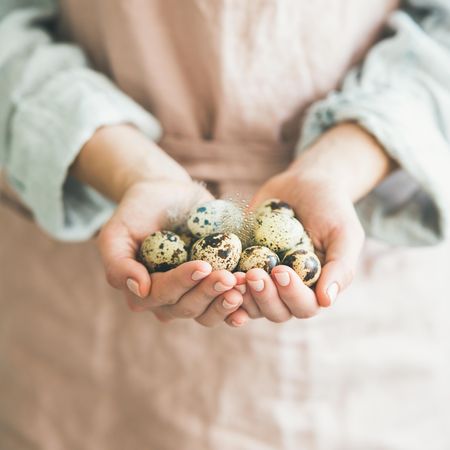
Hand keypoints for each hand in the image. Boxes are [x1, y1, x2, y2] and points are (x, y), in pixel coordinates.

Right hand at [71, 125, 244, 326]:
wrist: (165, 194)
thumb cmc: (137, 212)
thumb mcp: (116, 232)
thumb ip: (118, 263)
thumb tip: (139, 290)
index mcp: (143, 291)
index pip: (162, 295)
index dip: (182, 283)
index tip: (202, 266)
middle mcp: (168, 299)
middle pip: (188, 308)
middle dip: (208, 293)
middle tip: (229, 278)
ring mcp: (193, 294)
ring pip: (208, 312)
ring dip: (226, 302)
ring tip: (244, 284)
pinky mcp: (213, 285)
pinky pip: (226, 303)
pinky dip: (240, 303)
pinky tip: (251, 295)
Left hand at [225, 123, 394, 324]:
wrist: (305, 184)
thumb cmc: (330, 209)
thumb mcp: (344, 233)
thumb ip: (341, 268)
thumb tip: (326, 302)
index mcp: (315, 289)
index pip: (304, 306)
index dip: (291, 295)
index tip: (281, 271)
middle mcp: (288, 291)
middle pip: (275, 311)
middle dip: (264, 296)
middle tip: (254, 274)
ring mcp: (264, 280)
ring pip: (250, 304)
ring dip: (241, 295)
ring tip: (234, 275)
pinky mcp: (243, 265)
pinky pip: (230, 284)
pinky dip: (222, 284)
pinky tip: (215, 276)